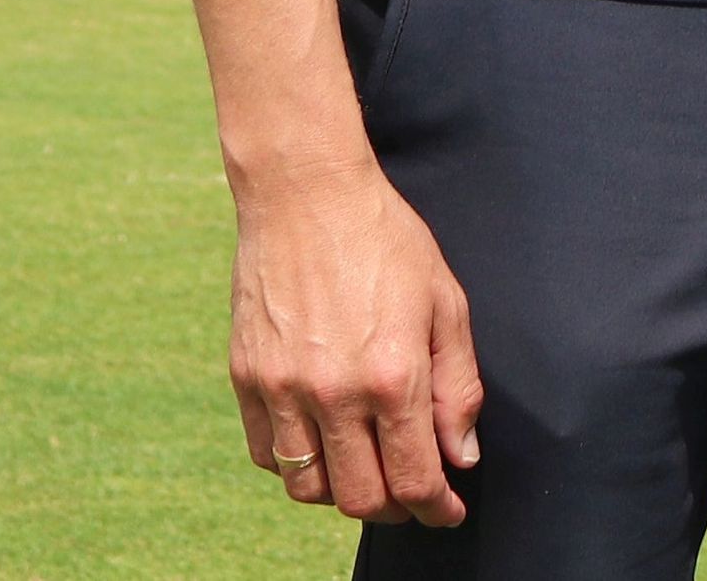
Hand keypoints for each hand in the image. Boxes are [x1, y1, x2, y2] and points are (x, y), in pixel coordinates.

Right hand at [229, 153, 482, 525]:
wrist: (307, 195)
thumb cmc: (387, 240)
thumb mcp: (446, 303)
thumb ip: (457, 386)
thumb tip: (460, 455)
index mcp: (393, 375)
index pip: (414, 479)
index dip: (435, 508)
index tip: (447, 511)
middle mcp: (334, 393)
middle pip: (360, 497)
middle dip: (395, 507)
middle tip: (413, 492)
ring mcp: (282, 389)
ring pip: (308, 488)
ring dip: (342, 490)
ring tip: (368, 465)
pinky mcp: (246, 379)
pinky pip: (268, 454)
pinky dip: (297, 464)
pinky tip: (324, 440)